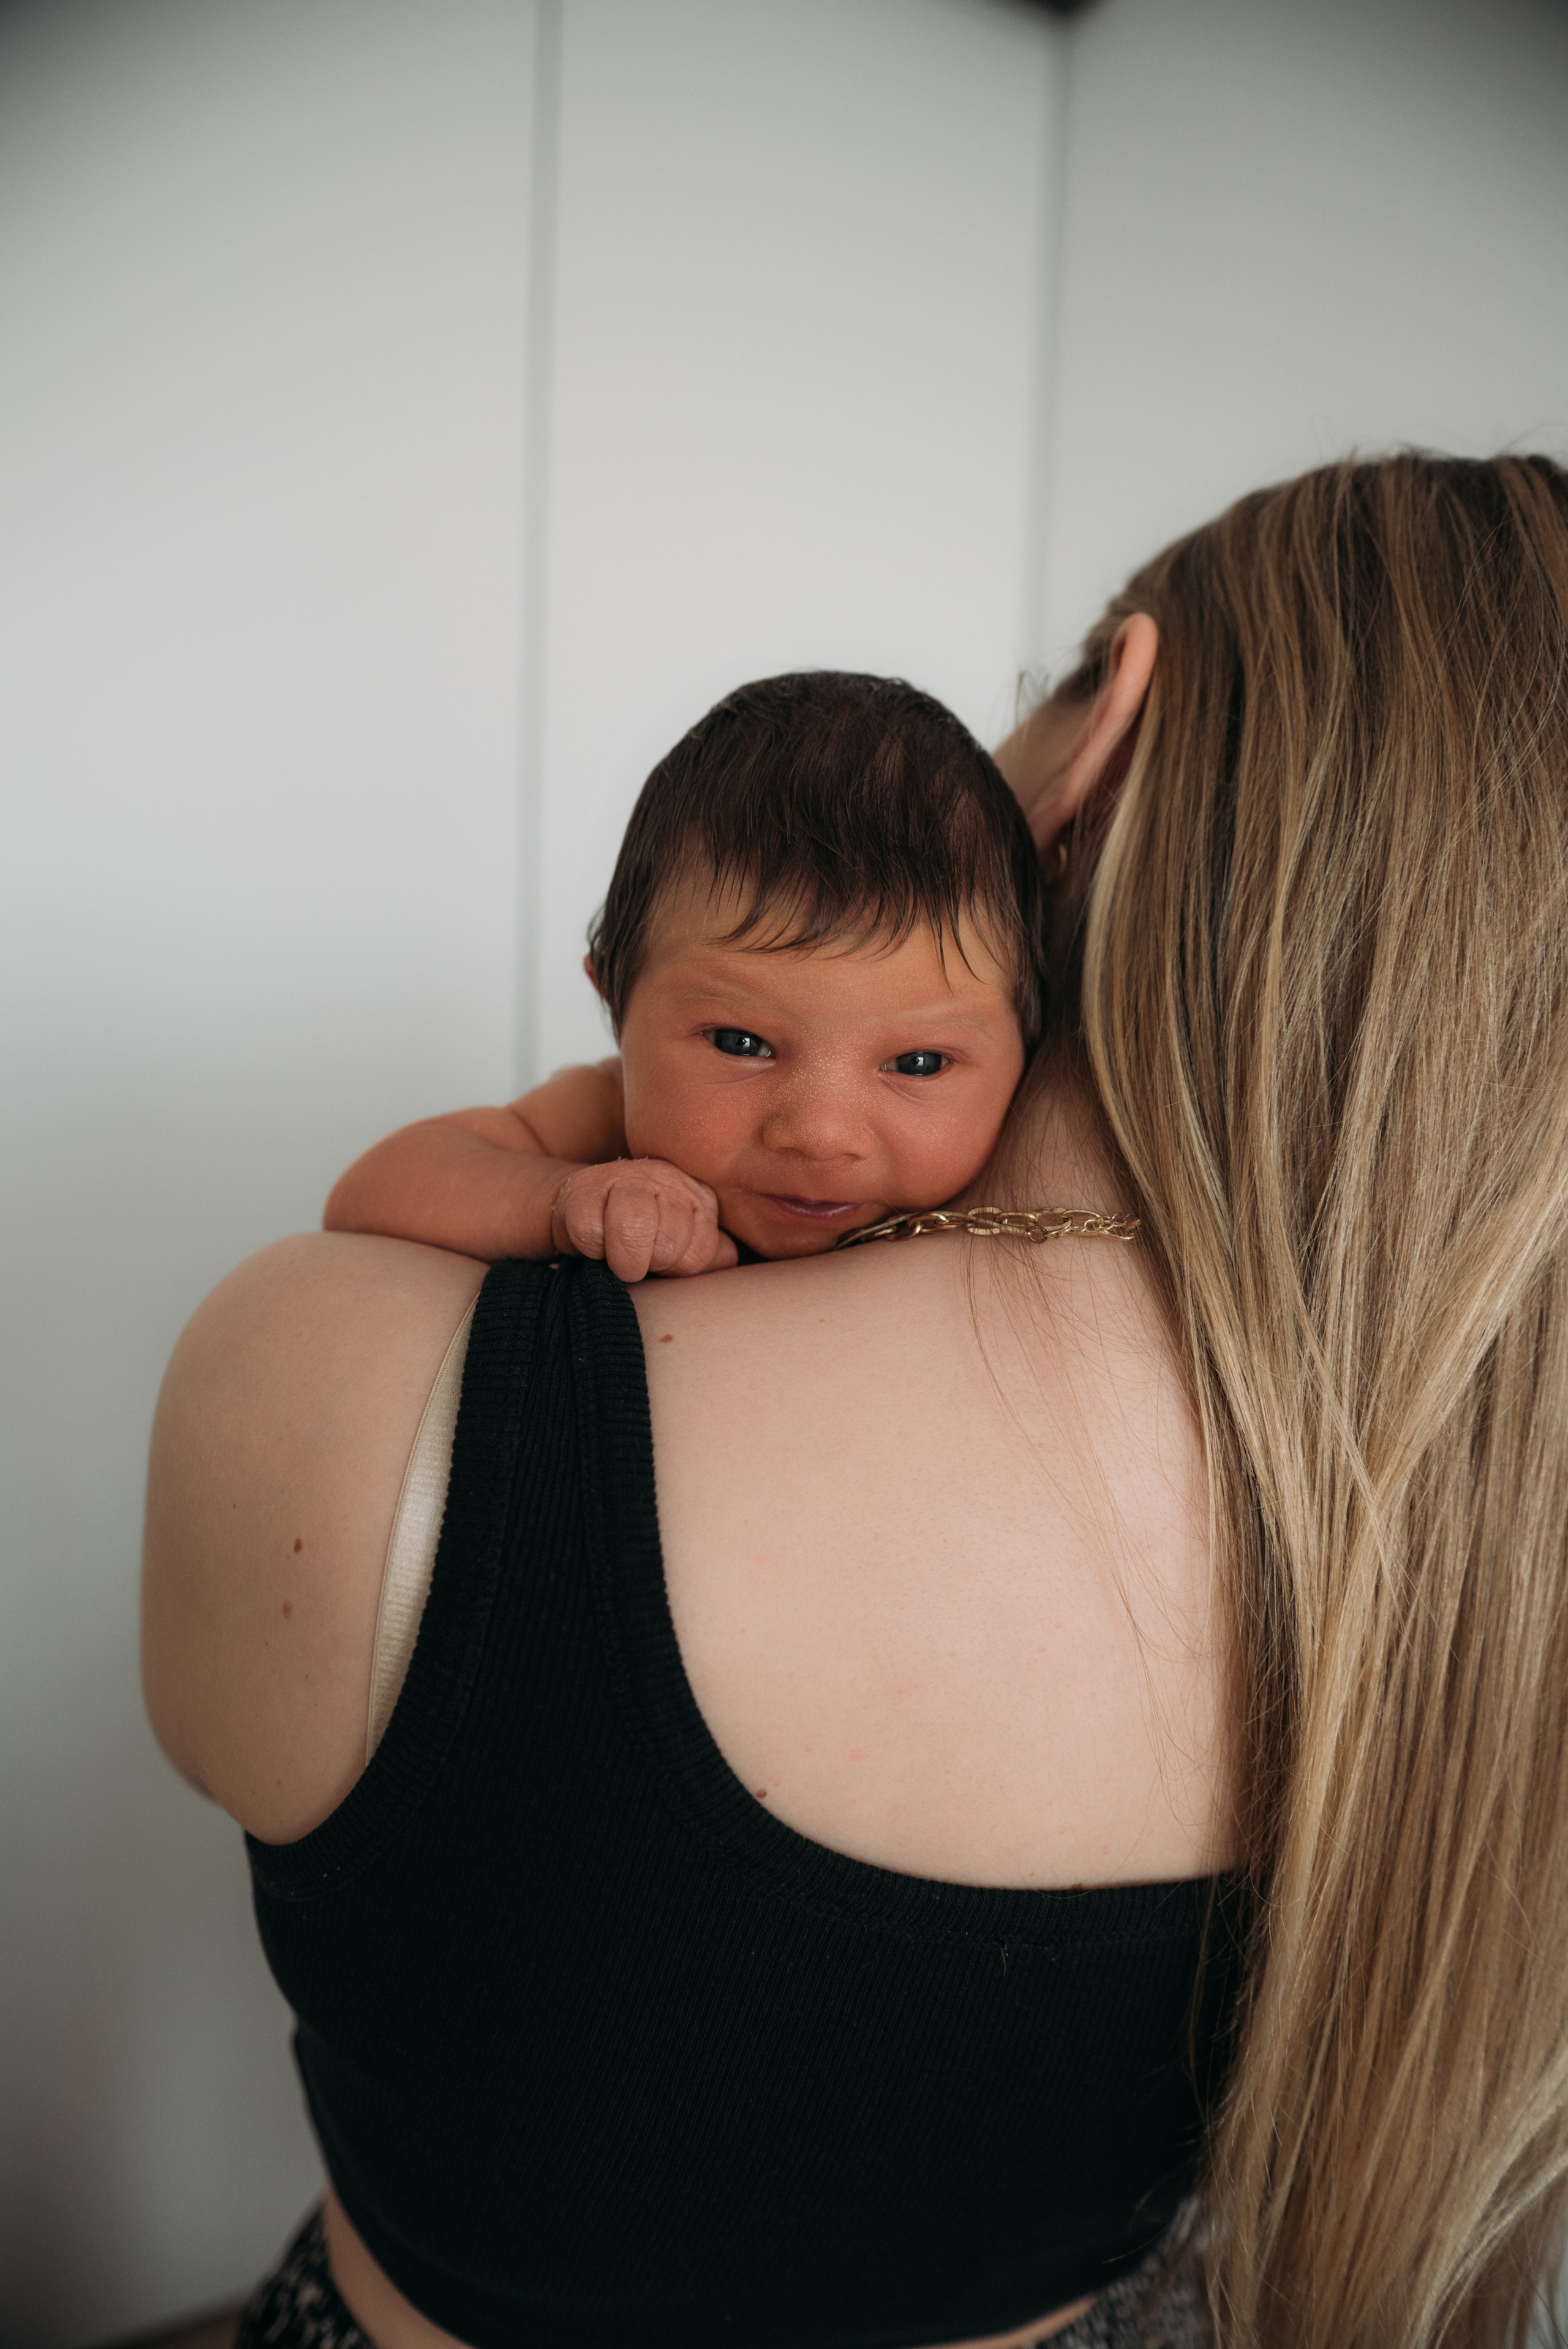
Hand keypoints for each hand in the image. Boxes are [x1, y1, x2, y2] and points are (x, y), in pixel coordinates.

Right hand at [550, 1159, 738, 1281]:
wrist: (582, 1208)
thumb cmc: (639, 1235)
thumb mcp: (681, 1244)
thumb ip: (708, 1255)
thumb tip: (728, 1260)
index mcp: (696, 1195)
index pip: (698, 1253)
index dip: (675, 1270)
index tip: (660, 1262)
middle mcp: (665, 1178)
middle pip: (668, 1243)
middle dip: (650, 1264)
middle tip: (637, 1260)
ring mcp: (624, 1177)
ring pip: (633, 1227)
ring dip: (624, 1259)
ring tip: (618, 1259)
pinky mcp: (583, 1186)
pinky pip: (590, 1231)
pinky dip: (590, 1249)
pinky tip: (594, 1242)